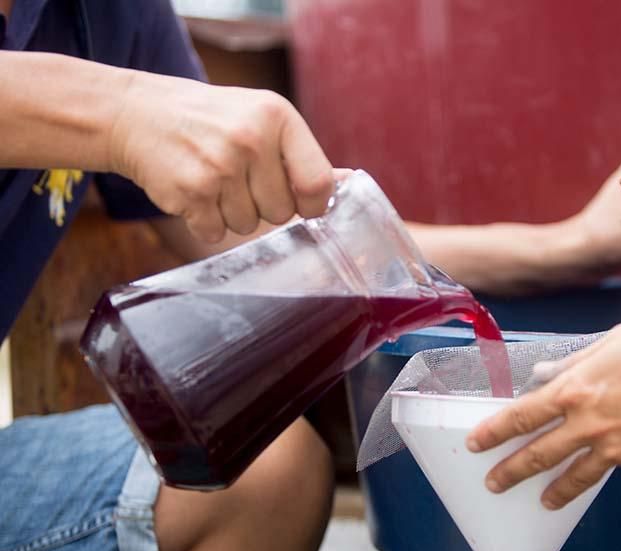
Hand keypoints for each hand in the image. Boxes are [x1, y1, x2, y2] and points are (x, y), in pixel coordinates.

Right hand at [109, 72, 334, 242]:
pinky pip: (215, 232)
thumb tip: (349, 184)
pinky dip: (205, 222)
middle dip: (262, 206)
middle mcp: (251, 138)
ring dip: (231, 214)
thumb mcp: (262, 120)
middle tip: (238, 178)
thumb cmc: (211, 121)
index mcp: (277, 117)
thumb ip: (303, 156)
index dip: (313, 205)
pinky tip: (194, 192)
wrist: (136, 113)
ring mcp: (219, 165)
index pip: (318, 183)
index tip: (301, 204)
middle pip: (282, 213)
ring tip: (213, 181)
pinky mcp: (191, 190)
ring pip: (248, 226)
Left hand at [466, 321, 620, 508]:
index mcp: (577, 387)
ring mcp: (613, 446)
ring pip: (571, 476)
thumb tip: (545, 373)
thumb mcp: (618, 340)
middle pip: (538, 453)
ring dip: (549, 490)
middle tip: (491, 483)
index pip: (523, 414)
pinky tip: (584, 482)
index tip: (477, 442)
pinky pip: (606, 470)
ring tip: (536, 500)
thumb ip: (576, 360)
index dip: (496, 430)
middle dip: (510, 471)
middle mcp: (588, 422)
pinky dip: (591, 479)